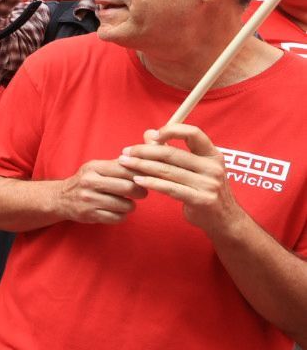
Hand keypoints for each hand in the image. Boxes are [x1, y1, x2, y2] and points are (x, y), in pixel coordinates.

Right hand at [54, 158, 145, 224]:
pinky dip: (122, 216)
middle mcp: (90, 182)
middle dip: (140, 192)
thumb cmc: (86, 181)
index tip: (145, 179)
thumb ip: (117, 165)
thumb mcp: (96, 168)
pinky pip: (117, 218)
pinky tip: (118, 212)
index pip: (125, 168)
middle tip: (142, 193)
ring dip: (131, 206)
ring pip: (125, 205)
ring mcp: (89, 199)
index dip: (140, 174)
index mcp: (94, 167)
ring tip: (127, 203)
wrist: (61, 198)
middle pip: (128, 187)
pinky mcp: (90, 215)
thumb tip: (143, 162)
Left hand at [119, 124, 245, 235]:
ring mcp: (209, 184)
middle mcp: (213, 167)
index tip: (153, 135)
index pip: (194, 133)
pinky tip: (137, 180)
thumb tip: (149, 133)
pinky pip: (170, 188)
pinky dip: (151, 183)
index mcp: (212, 154)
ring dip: (142, 166)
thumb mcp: (194, 168)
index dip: (172, 130)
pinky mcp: (201, 200)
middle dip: (144, 151)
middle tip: (126, 152)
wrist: (224, 219)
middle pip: (172, 153)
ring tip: (125, 164)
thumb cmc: (204, 190)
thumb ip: (172, 150)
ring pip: (167, 171)